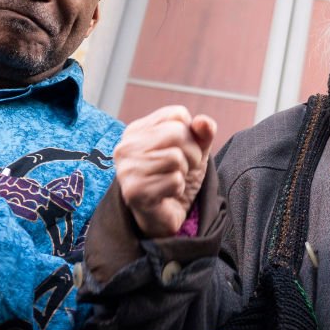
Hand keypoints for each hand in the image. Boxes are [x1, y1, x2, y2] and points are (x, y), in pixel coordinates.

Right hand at [113, 106, 216, 237]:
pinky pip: (174, 180)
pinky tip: (167, 193)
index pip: (177, 114)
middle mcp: (126, 146)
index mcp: (137, 130)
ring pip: (176, 157)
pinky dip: (178, 188)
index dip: (191, 133)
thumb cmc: (176, 177)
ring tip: (172, 180)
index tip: (182, 150)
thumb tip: (203, 121)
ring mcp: (127, 169)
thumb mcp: (195, 151)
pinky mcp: (134, 191)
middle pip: (177, 132)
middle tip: (182, 168)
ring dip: (183, 172)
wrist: (164, 215)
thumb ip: (202, 133)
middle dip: (192, 153)